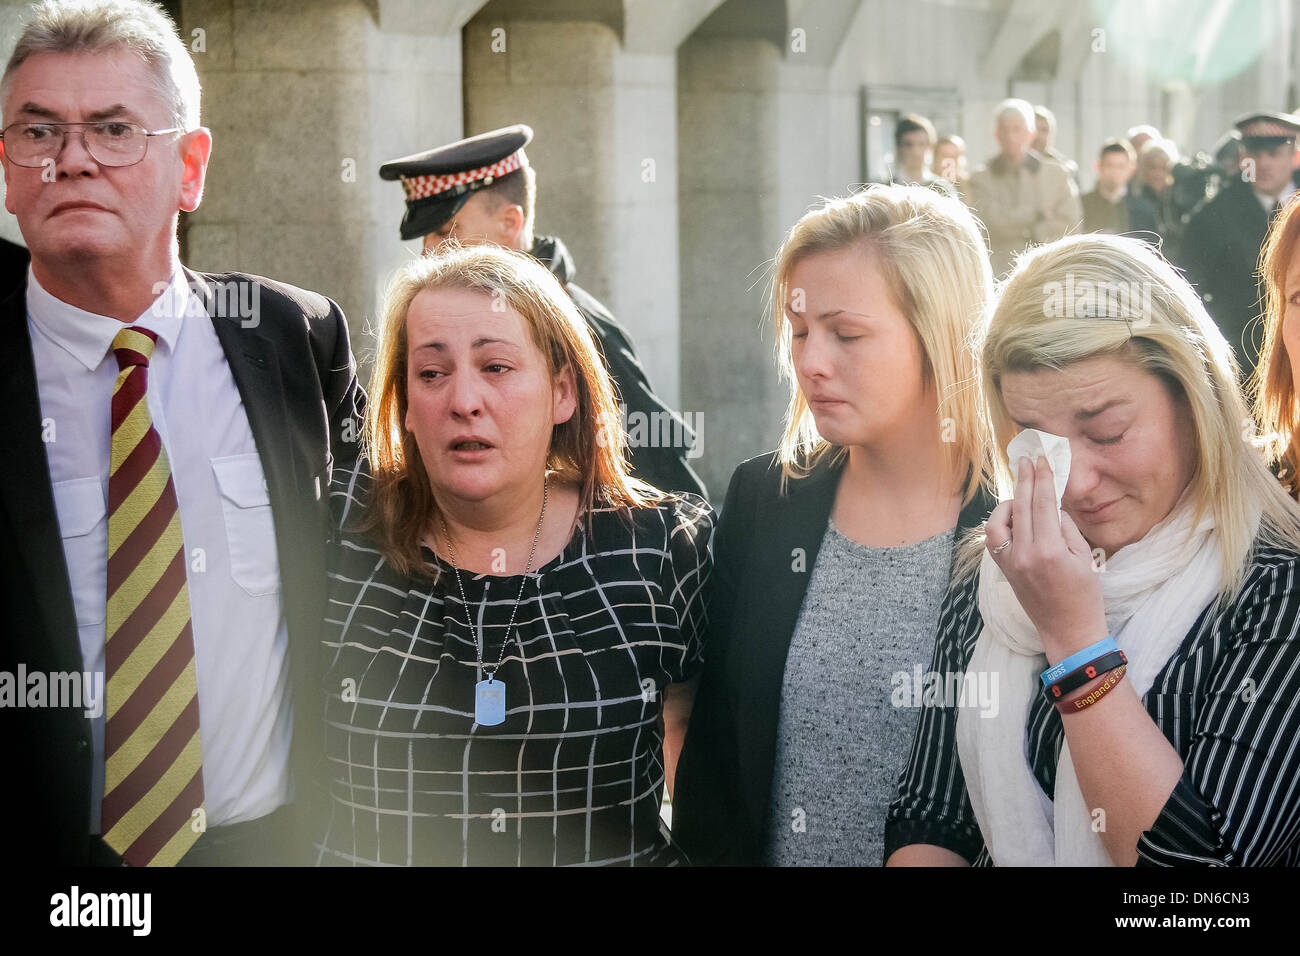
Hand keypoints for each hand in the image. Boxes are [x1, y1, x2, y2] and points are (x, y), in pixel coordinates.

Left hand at [985, 456, 1107, 660]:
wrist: (1068, 630)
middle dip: (1025, 479)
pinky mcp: (1004, 570)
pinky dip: (1001, 523)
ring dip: (1009, 503)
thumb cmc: (1084, 595)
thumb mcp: (1085, 557)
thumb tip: (1052, 505)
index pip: (1044, 504)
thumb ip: (1065, 527)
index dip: (1043, 478)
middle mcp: (1025, 554)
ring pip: (999, 522)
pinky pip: (994, 539)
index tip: (1042, 460)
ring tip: (1023, 496)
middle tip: (1027, 459)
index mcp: (1049, 550)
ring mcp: (1010, 563)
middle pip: (1022, 506)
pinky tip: (1014, 517)